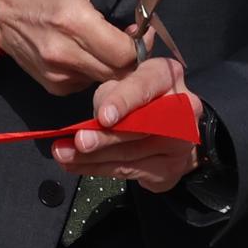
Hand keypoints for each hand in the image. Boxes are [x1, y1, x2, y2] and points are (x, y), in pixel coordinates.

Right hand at [0, 0, 154, 96]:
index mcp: (74, 21)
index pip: (124, 52)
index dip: (141, 41)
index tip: (140, 26)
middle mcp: (64, 53)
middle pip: (119, 72)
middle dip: (132, 55)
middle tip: (130, 35)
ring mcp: (57, 72)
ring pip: (104, 81)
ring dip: (114, 65)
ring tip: (110, 42)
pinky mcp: (52, 84)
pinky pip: (86, 85)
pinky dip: (94, 72)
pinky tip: (89, 52)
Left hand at [53, 55, 203, 194]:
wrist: (171, 132)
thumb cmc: (138, 101)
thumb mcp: (121, 87)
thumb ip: (109, 97)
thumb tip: (94, 123)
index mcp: (167, 76)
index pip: (146, 86)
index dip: (124, 101)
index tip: (104, 117)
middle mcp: (183, 107)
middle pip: (141, 126)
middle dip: (106, 137)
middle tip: (79, 142)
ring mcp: (181, 141)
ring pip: (132, 153)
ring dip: (94, 157)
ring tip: (65, 155)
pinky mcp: (171, 168)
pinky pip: (130, 170)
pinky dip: (100, 169)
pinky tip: (79, 165)